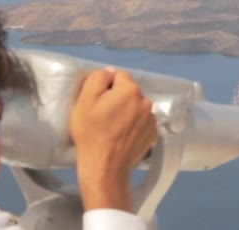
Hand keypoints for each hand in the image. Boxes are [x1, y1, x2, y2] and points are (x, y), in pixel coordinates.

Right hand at [70, 68, 157, 211]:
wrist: (105, 167)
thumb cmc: (91, 133)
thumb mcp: (85, 100)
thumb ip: (98, 78)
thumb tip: (110, 72)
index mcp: (130, 90)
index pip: (118, 76)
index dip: (105, 87)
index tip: (98, 103)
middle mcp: (146, 101)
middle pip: (128, 91)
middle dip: (117, 98)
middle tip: (103, 116)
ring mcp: (151, 119)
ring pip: (136, 106)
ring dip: (127, 111)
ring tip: (113, 128)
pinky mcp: (153, 134)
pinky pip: (142, 121)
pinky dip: (134, 125)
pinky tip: (122, 136)